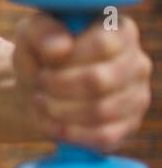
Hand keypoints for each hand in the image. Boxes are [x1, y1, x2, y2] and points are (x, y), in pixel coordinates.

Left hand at [13, 11, 152, 150]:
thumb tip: (60, 49)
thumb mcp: (30, 34)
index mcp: (120, 31)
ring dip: (58, 109)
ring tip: (40, 101)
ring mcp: (137, 97)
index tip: (45, 63)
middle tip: (39, 84)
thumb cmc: (39, 56)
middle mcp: (137, 63)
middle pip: (99, 80)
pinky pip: (103, 136)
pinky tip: (51, 123)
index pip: (102, 44)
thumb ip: (41, 31)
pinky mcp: (128, 126)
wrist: (38, 91)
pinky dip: (68, 132)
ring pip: (100, 111)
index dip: (67, 58)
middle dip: (57, 86)